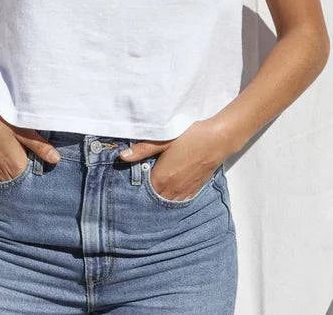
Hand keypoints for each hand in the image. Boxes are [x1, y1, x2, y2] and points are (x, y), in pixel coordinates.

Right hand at [0, 99, 61, 181]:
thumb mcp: (22, 130)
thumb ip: (39, 146)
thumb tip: (56, 159)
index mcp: (16, 167)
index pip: (33, 181)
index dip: (40, 173)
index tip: (46, 168)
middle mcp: (3, 175)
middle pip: (21, 183)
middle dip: (29, 176)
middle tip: (36, 164)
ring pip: (10, 181)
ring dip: (17, 176)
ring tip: (22, 161)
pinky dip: (6, 173)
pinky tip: (10, 162)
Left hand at [117, 118, 232, 200]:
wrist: (217, 140)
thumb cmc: (190, 137)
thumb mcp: (163, 140)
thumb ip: (142, 149)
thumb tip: (122, 156)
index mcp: (161, 178)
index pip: (141, 191)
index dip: (134, 187)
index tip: (127, 182)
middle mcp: (172, 190)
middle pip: (152, 199)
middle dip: (144, 194)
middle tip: (137, 186)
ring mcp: (184, 192)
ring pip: (165, 202)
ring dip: (158, 197)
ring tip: (151, 189)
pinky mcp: (194, 190)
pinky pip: (178, 201)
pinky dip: (170, 198)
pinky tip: (167, 191)